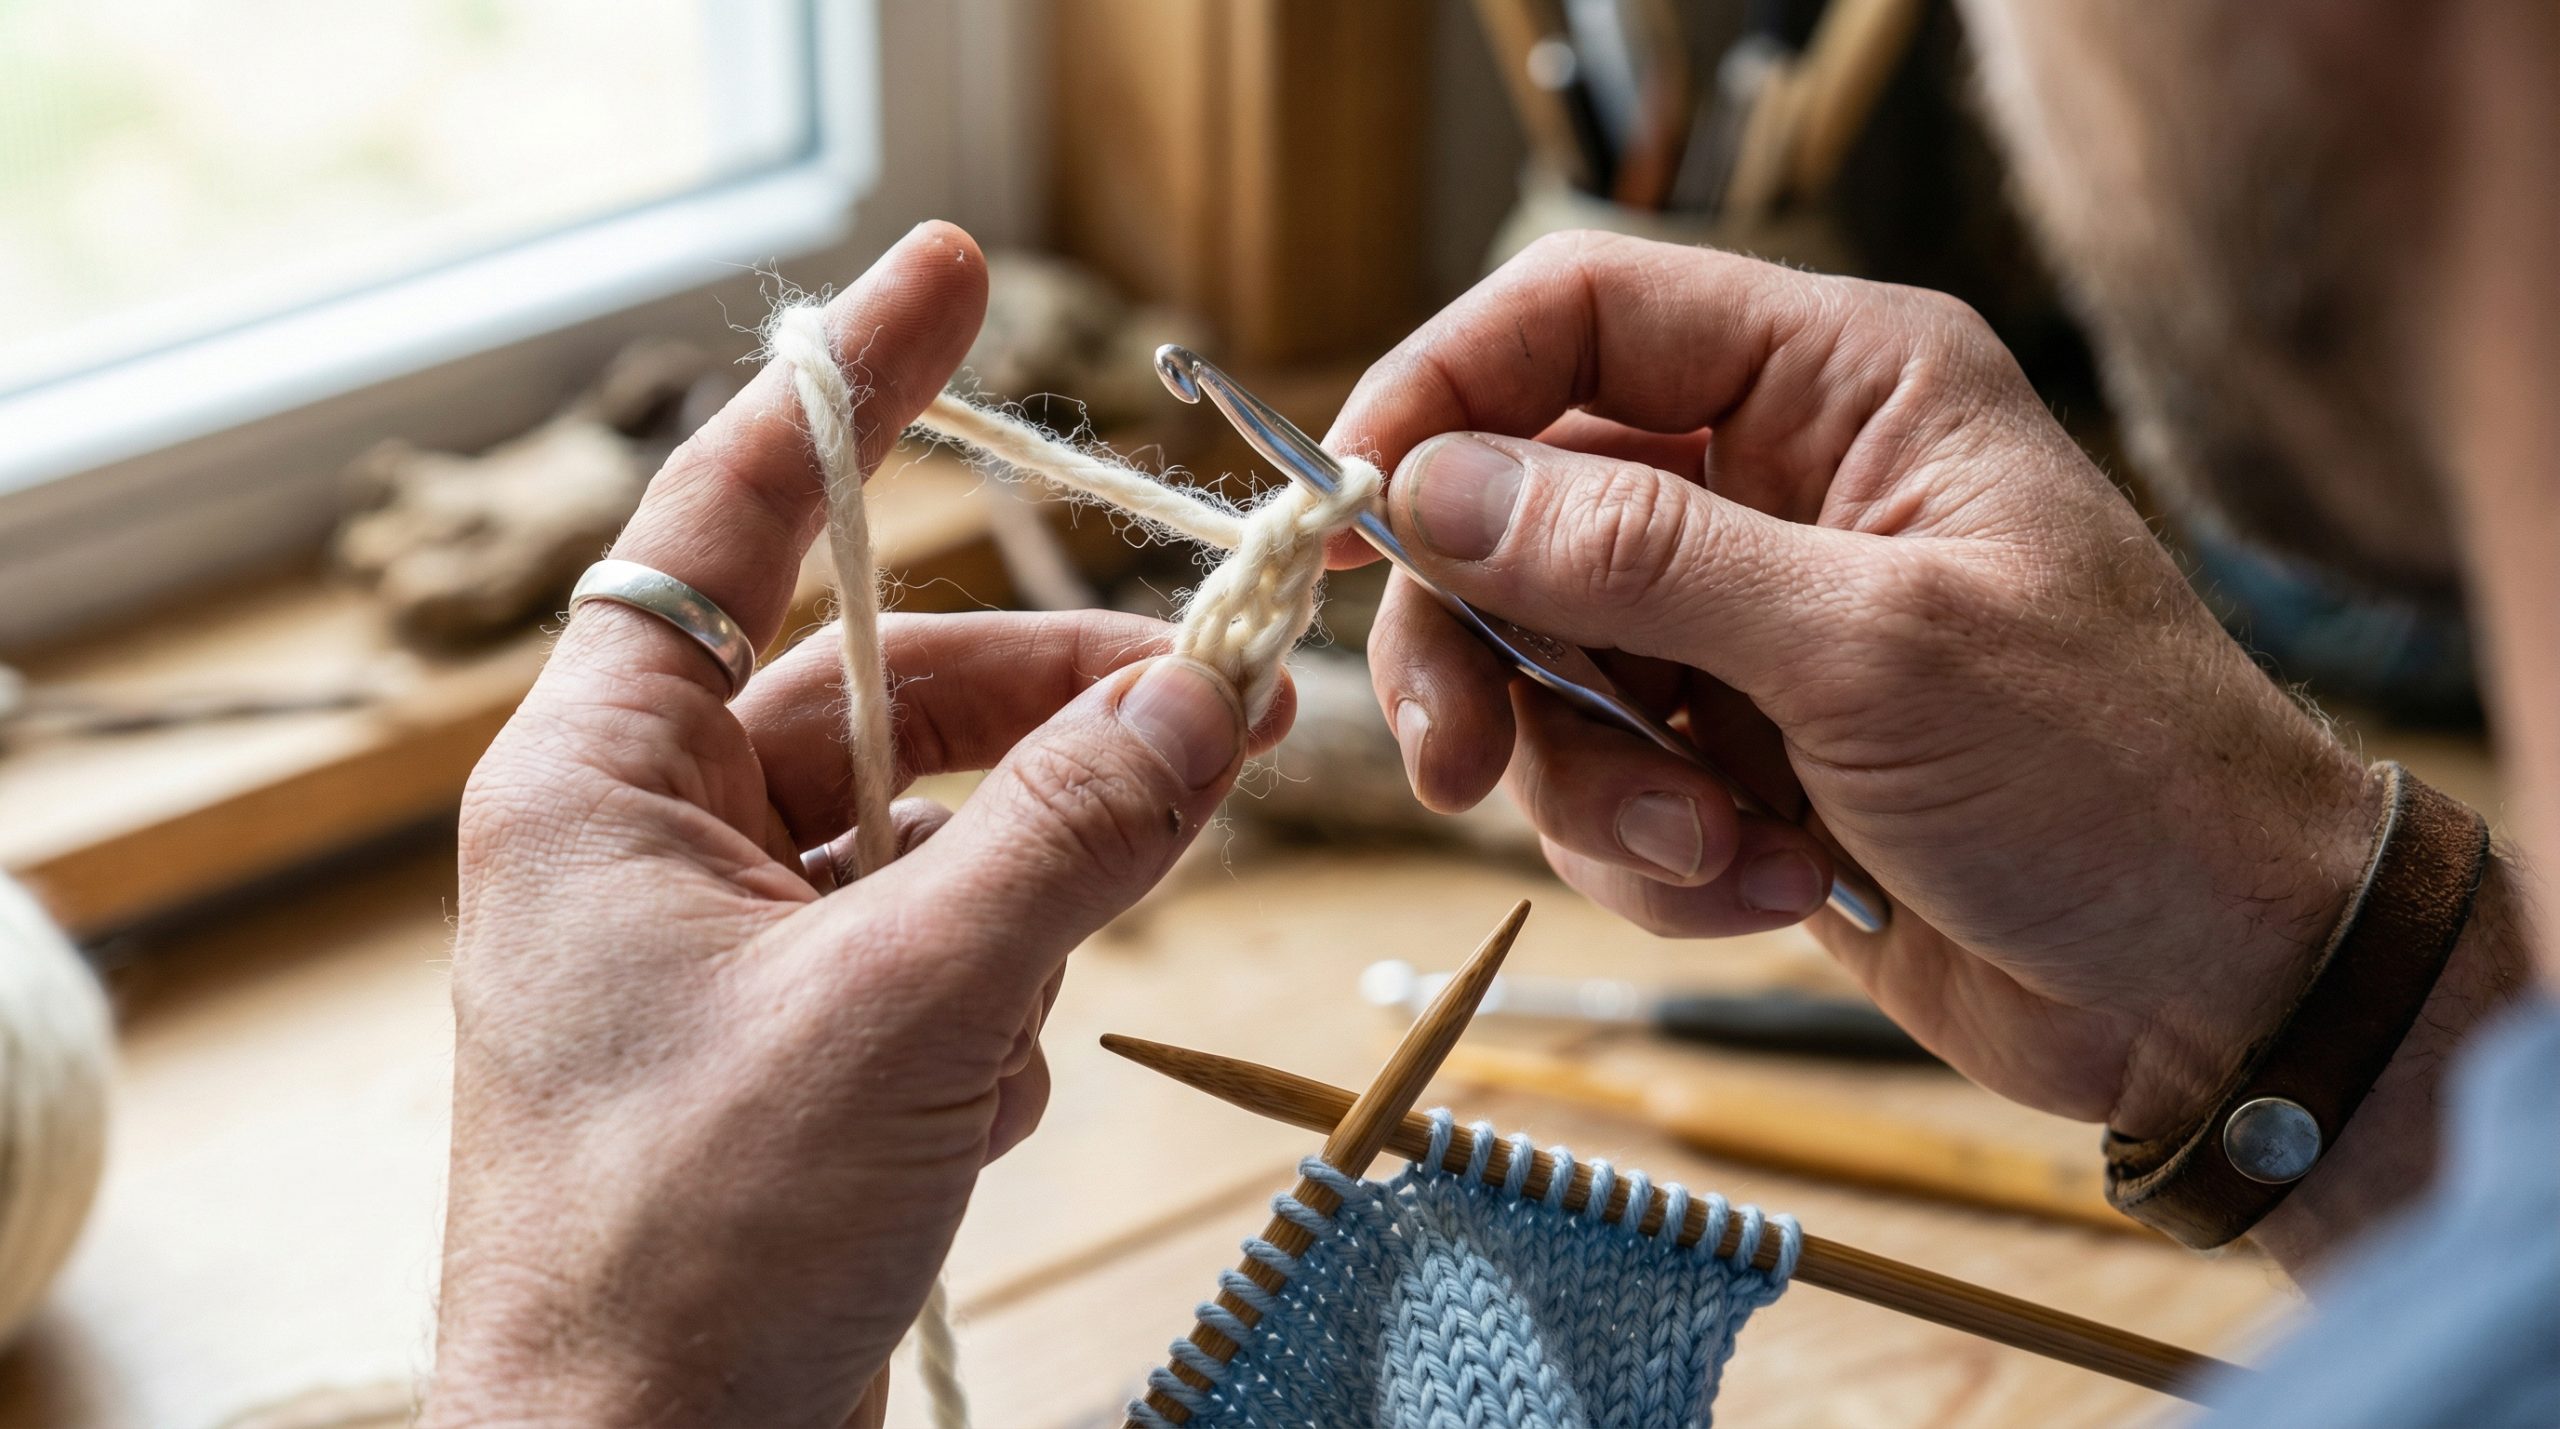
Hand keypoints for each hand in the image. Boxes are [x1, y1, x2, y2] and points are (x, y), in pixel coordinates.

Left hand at [425, 224, 1285, 1427]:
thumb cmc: (691, 1251)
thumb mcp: (909, 1010)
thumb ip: (1072, 835)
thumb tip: (1211, 696)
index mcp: (603, 782)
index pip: (730, 517)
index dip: (850, 390)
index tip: (952, 280)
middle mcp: (651, 842)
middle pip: (880, 684)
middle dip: (1048, 695)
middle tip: (1224, 687)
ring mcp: (723, 947)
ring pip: (930, 825)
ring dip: (1034, 877)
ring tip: (1080, 954)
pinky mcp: (791, 1043)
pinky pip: (933, 948)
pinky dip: (993, 1000)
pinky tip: (978, 1102)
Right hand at [1329, 232, 2378, 1137]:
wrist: (2212, 985)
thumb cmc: (2112, 775)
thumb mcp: (1868, 645)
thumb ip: (1636, 555)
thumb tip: (1434, 486)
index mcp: (1837, 384)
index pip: (1578, 315)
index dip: (1440, 393)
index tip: (1340, 508)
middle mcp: (1774, 486)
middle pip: (1515, 513)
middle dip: (1478, 650)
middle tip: (1452, 761)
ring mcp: (1745, 628)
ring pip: (1543, 672)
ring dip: (1600, 788)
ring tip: (1719, 848)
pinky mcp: (1731, 755)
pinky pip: (1602, 785)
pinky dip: (1659, 856)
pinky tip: (1770, 887)